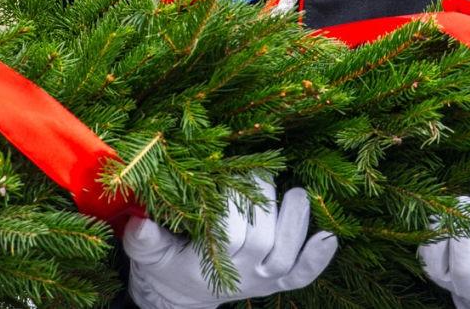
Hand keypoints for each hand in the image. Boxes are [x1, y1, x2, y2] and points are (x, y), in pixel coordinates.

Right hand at [122, 175, 337, 308]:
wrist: (178, 294)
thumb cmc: (165, 264)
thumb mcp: (148, 253)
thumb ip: (145, 240)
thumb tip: (140, 223)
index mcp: (211, 267)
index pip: (229, 234)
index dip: (230, 206)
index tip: (223, 181)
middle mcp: (243, 276)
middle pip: (261, 238)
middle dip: (261, 203)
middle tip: (256, 174)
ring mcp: (263, 280)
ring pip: (286, 254)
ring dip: (295, 223)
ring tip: (299, 193)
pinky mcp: (278, 281)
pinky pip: (302, 276)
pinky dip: (317, 260)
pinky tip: (329, 237)